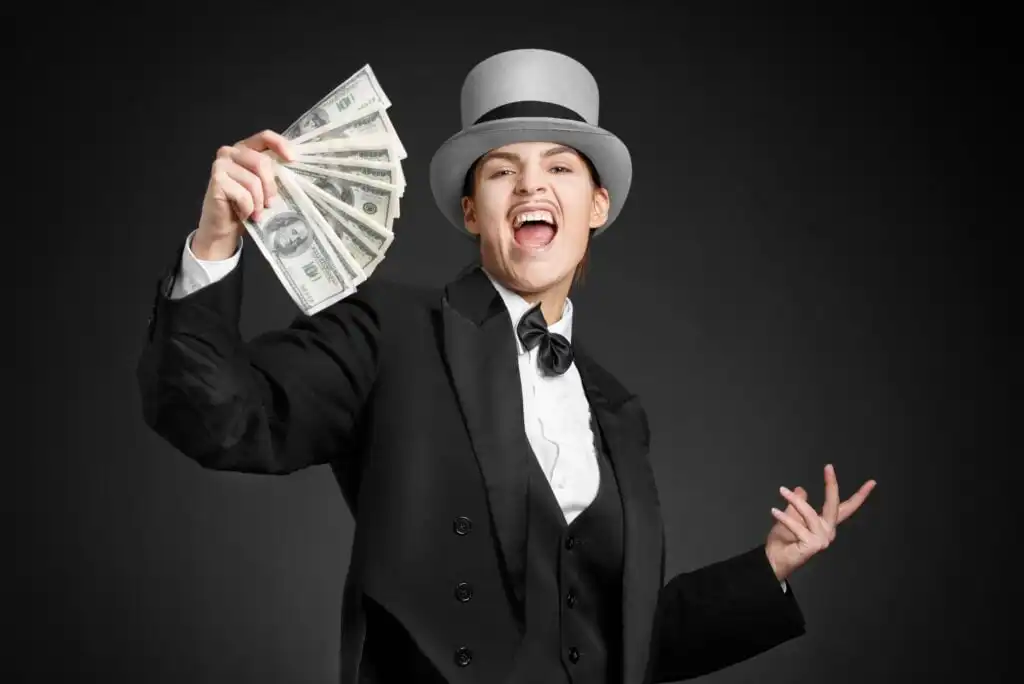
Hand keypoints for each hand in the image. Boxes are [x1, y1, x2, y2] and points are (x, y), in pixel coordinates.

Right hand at [194, 129, 294, 259]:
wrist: (223, 227)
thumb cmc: (246, 206)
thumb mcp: (262, 186)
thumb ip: (272, 173)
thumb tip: (293, 168)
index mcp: (245, 149)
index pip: (265, 137)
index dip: (280, 145)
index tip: (292, 160)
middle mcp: (231, 152)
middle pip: (261, 162)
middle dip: (270, 187)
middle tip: (270, 204)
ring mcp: (221, 164)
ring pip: (253, 181)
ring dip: (259, 202)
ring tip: (256, 212)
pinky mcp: (217, 180)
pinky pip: (243, 195)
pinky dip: (248, 208)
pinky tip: (243, 213)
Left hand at [764, 464, 875, 581]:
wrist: (774, 560)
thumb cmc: (784, 541)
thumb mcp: (790, 516)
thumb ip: (798, 504)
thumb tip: (800, 489)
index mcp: (826, 524)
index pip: (846, 507)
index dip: (860, 496)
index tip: (871, 483)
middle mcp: (828, 531)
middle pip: (834, 505)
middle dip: (832, 485)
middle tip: (829, 468)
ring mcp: (822, 539)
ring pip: (811, 514)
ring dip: (795, 501)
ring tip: (782, 491)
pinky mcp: (812, 546)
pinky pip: (798, 527)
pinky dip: (785, 518)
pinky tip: (774, 511)